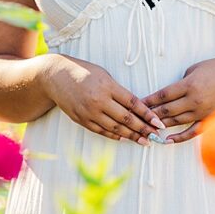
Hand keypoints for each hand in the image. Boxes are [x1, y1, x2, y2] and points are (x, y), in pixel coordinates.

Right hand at [45, 55, 166, 144]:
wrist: (55, 76)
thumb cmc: (82, 71)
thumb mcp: (103, 74)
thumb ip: (118, 91)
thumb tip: (135, 107)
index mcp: (107, 86)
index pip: (133, 104)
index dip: (148, 115)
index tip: (159, 123)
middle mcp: (99, 101)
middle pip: (127, 119)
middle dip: (144, 129)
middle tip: (156, 136)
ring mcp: (89, 112)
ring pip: (115, 129)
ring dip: (132, 136)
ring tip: (145, 141)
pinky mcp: (82, 119)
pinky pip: (102, 131)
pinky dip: (115, 136)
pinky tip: (125, 139)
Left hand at [142, 54, 214, 142]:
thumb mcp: (195, 69)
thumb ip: (181, 82)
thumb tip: (170, 93)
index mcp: (188, 84)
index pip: (162, 95)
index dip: (148, 101)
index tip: (136, 104)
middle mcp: (194, 100)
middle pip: (167, 110)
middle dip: (150, 114)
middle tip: (137, 119)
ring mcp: (203, 111)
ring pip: (177, 121)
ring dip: (161, 125)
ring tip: (147, 129)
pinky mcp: (211, 119)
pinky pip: (193, 131)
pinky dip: (180, 137)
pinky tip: (168, 140)